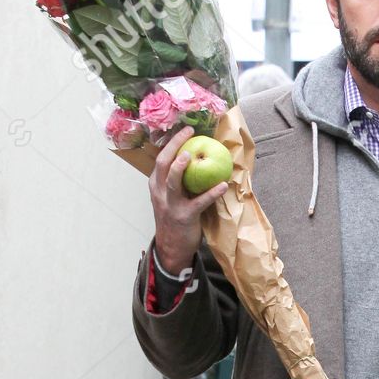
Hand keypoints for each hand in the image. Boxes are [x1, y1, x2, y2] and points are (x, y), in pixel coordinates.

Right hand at [149, 125, 229, 274]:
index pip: (160, 159)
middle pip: (163, 163)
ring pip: (173, 181)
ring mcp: (171, 205)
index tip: (185, 130)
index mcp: (156, 185)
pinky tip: (223, 185)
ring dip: (181, 167)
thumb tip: (195, 161)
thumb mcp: (168, 198)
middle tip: (189, 132)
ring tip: (192, 155)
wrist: (171, 248)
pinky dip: (211, 193)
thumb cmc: (174, 220)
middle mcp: (160, 192)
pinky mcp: (185, 216)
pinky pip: (199, 202)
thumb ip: (176, 182)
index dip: (172, 143)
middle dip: (175, 145)